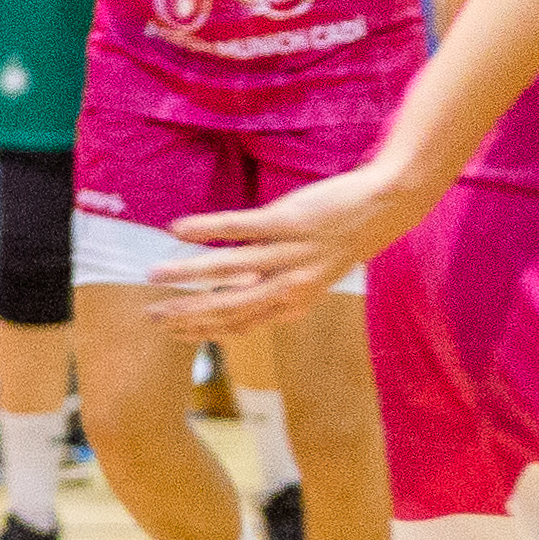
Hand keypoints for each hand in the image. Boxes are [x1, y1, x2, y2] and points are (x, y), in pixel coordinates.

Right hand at [152, 158, 446, 334]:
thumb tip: (227, 293)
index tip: (170, 332)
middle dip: (188, 312)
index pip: (239, 324)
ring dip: (188, 272)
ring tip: (155, 273)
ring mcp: (291, 252)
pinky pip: (242, 227)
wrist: (385, 207)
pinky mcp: (291, 221)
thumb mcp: (311, 275)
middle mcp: (291, 284)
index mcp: (294, 302)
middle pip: (229, 304)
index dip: (202, 331)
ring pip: (230, 267)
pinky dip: (208, 228)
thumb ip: (272, 289)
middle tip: (153, 315)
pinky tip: (179, 230)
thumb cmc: (342, 240)